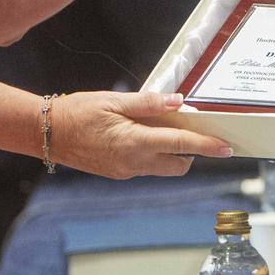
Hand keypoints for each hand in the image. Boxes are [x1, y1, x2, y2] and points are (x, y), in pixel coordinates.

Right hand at [49, 91, 234, 179]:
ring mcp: (126, 171)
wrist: (47, 134)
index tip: (226, 148)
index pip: (181, 145)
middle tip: (189, 129)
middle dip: (190, 151)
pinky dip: (152, 153)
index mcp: (135, 142)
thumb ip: (147, 103)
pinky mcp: (118, 173)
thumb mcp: (114, 100)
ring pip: (162, 168)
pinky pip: (145, 167)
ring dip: (171, 153)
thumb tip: (177, 102)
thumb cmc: (78, 112)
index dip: (207, 146)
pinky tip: (140, 134)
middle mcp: (134, 162)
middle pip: (178, 164)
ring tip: (160, 128)